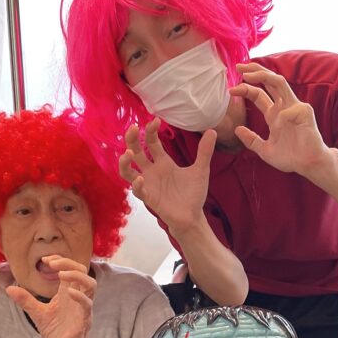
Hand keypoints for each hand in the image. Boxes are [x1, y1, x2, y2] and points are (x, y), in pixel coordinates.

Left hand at [6, 256, 96, 337]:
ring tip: (62, 274)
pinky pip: (87, 304)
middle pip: (82, 271)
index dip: (60, 260)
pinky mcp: (84, 319)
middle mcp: (76, 296)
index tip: (45, 260)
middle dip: (68, 263)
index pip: (70, 268)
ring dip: (77, 275)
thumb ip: (26, 300)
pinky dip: (79, 296)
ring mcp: (82, 307)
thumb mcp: (37, 313)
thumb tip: (9, 288)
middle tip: (52, 264)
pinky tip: (69, 293)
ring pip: (90, 284)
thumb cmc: (56, 331)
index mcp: (67, 292)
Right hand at [119, 118, 215, 235]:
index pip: (151, 142)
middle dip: (132, 139)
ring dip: (125, 162)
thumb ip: (204, 152)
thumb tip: (212, 131)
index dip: (151, 130)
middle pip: (135, 151)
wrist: (193, 217)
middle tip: (134, 128)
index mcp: (163, 162)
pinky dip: (137, 184)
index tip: (155, 120)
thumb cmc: (193, 194)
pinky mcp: (149, 198)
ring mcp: (148, 184)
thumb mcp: (201, 170)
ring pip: (127, 171)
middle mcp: (152, 171)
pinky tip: (140, 179)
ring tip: (129, 153)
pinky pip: (137, 190)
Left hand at [230, 63, 329, 178]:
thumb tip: (237, 130)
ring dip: (263, 75)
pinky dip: (280, 118)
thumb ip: (251, 140)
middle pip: (269, 80)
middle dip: (254, 70)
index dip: (245, 89)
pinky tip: (279, 130)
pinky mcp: (305, 112)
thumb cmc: (291, 158)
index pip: (258, 94)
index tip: (231, 90)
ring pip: (279, 82)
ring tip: (248, 76)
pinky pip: (288, 110)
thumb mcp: (265, 150)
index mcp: (274, 113)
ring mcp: (295, 107)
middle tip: (238, 66)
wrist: (309, 165)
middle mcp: (284, 106)